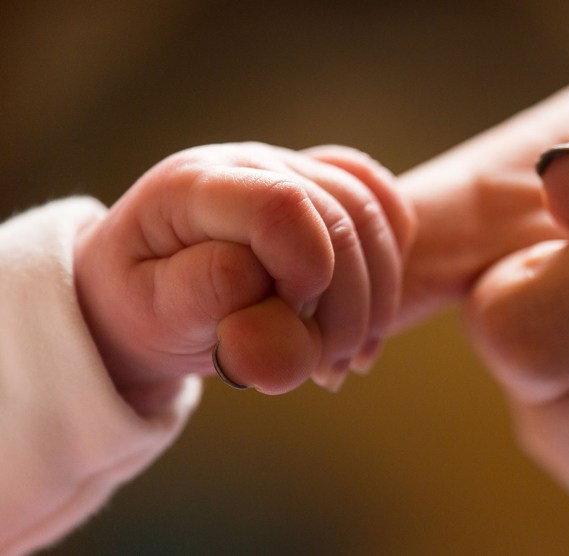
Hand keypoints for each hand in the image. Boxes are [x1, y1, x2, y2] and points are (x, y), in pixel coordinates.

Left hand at [75, 142, 415, 412]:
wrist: (145, 293)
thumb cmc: (147, 308)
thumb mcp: (157, 321)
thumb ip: (211, 313)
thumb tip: (280, 316)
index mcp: (195, 185)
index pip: (282, 207)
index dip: (306, 272)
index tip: (286, 321)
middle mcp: (249, 162)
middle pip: (341, 214)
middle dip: (347, 303)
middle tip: (323, 366)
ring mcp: (290, 166)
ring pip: (372, 213)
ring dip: (376, 297)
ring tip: (343, 356)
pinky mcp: (321, 183)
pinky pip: (384, 206)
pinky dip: (390, 266)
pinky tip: (370, 315)